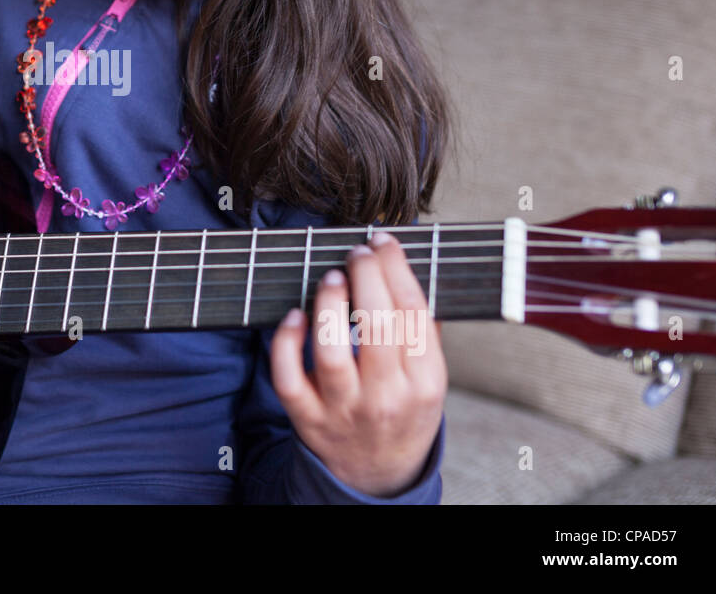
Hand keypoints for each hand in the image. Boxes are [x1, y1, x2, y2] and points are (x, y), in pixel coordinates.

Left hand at [270, 230, 446, 496]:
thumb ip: (423, 331)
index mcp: (424, 383)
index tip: (383, 241)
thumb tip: (405, 266)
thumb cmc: (403, 411)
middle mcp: (386, 398)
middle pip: (378, 328)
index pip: (414, 315)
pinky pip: (289, 377)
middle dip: (366, 278)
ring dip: (328, 306)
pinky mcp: (307, 418)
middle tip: (357, 253)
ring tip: (331, 278)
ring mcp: (344, 410)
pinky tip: (293, 315)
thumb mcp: (429, 379)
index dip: (397, 269)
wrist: (378, 475)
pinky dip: (286, 342)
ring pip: (332, 352)